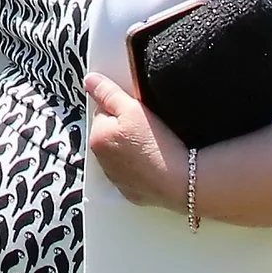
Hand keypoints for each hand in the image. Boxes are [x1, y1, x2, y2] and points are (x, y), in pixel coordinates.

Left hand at [85, 72, 184, 212]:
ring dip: (131, 148)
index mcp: (97, 137)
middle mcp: (100, 160)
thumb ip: (107, 92)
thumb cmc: (156, 143)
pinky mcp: (131, 192)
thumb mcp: (132, 108)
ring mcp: (115, 178)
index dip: (121, 108)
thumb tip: (89, 80)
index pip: (103, 112)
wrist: (182, 181)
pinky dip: (140, 167)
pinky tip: (155, 162)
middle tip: (148, 128)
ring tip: (153, 145)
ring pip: (121, 154)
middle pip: (110, 133)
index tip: (139, 112)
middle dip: (123, 128)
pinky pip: (132, 173)